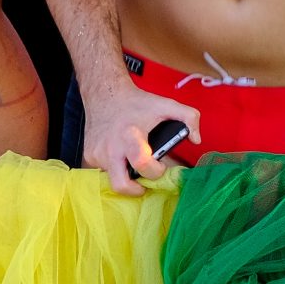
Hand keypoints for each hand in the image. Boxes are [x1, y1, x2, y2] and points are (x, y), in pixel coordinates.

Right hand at [79, 78, 200, 197]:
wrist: (104, 93)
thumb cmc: (137, 102)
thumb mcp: (166, 104)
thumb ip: (189, 117)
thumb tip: (196, 140)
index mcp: (131, 135)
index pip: (142, 165)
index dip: (156, 172)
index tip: (161, 166)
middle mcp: (110, 147)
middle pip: (121, 185)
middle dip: (136, 190)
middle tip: (144, 182)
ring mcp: (97, 153)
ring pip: (112, 179)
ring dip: (125, 177)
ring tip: (132, 163)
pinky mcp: (88, 155)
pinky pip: (103, 172)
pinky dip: (114, 170)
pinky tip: (120, 157)